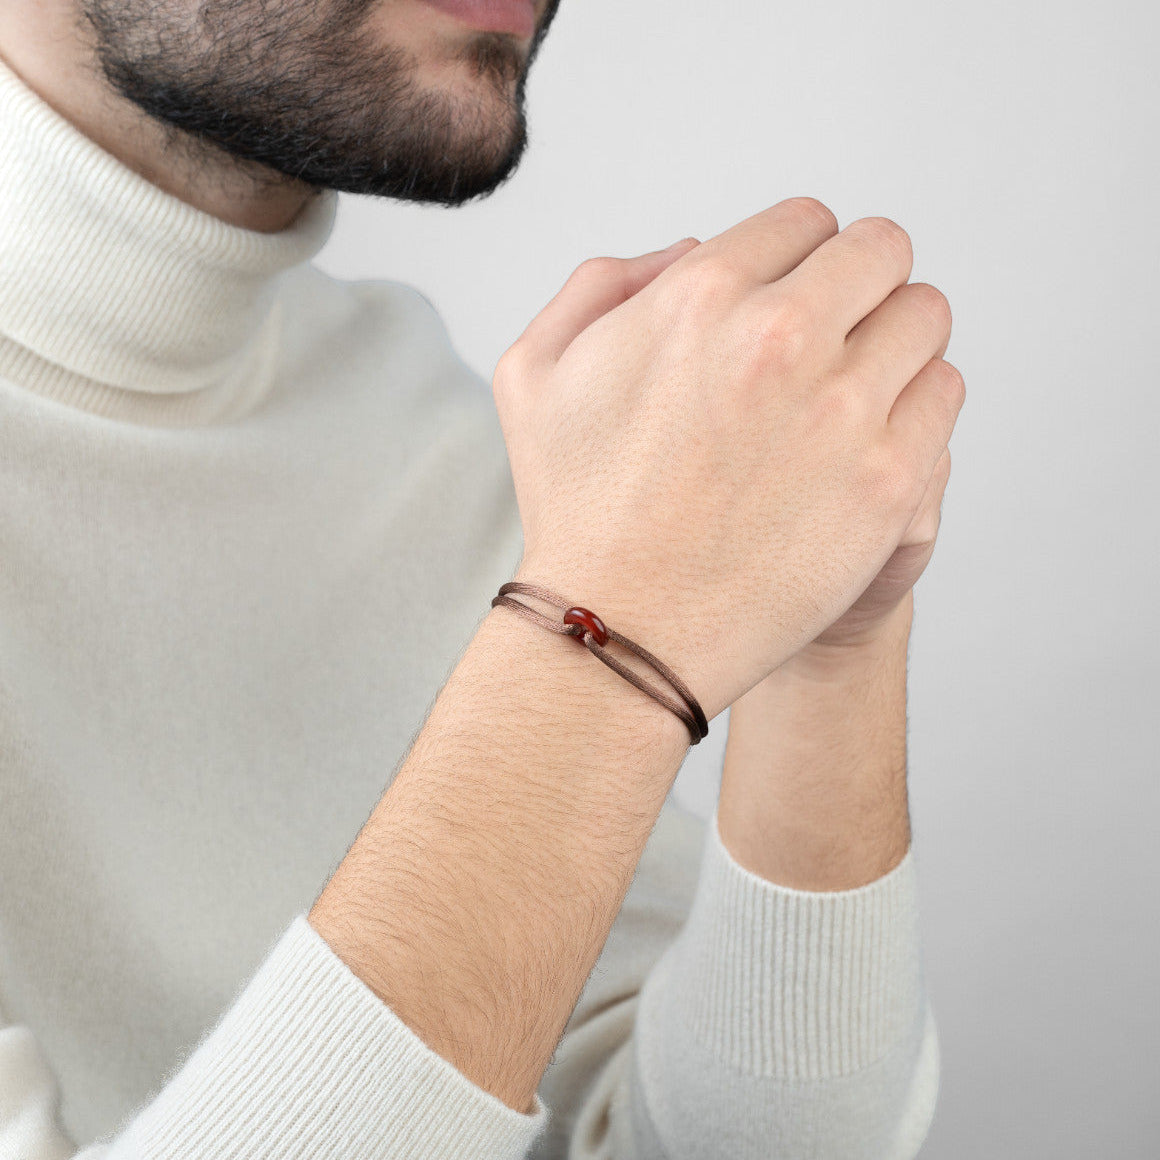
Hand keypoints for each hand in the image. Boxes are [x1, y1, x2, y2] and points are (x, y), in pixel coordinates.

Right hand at [493, 198, 964, 720]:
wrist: (620, 632)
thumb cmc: (575, 511)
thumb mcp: (535, 372)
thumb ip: (604, 283)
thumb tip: (693, 250)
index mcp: (699, 296)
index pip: (806, 221)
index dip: (797, 260)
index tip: (790, 301)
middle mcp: (779, 338)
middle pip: (881, 253)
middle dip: (857, 286)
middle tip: (833, 337)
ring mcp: (842, 411)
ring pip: (925, 317)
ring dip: (894, 342)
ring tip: (851, 391)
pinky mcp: (888, 481)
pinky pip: (943, 394)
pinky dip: (916, 406)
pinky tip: (867, 441)